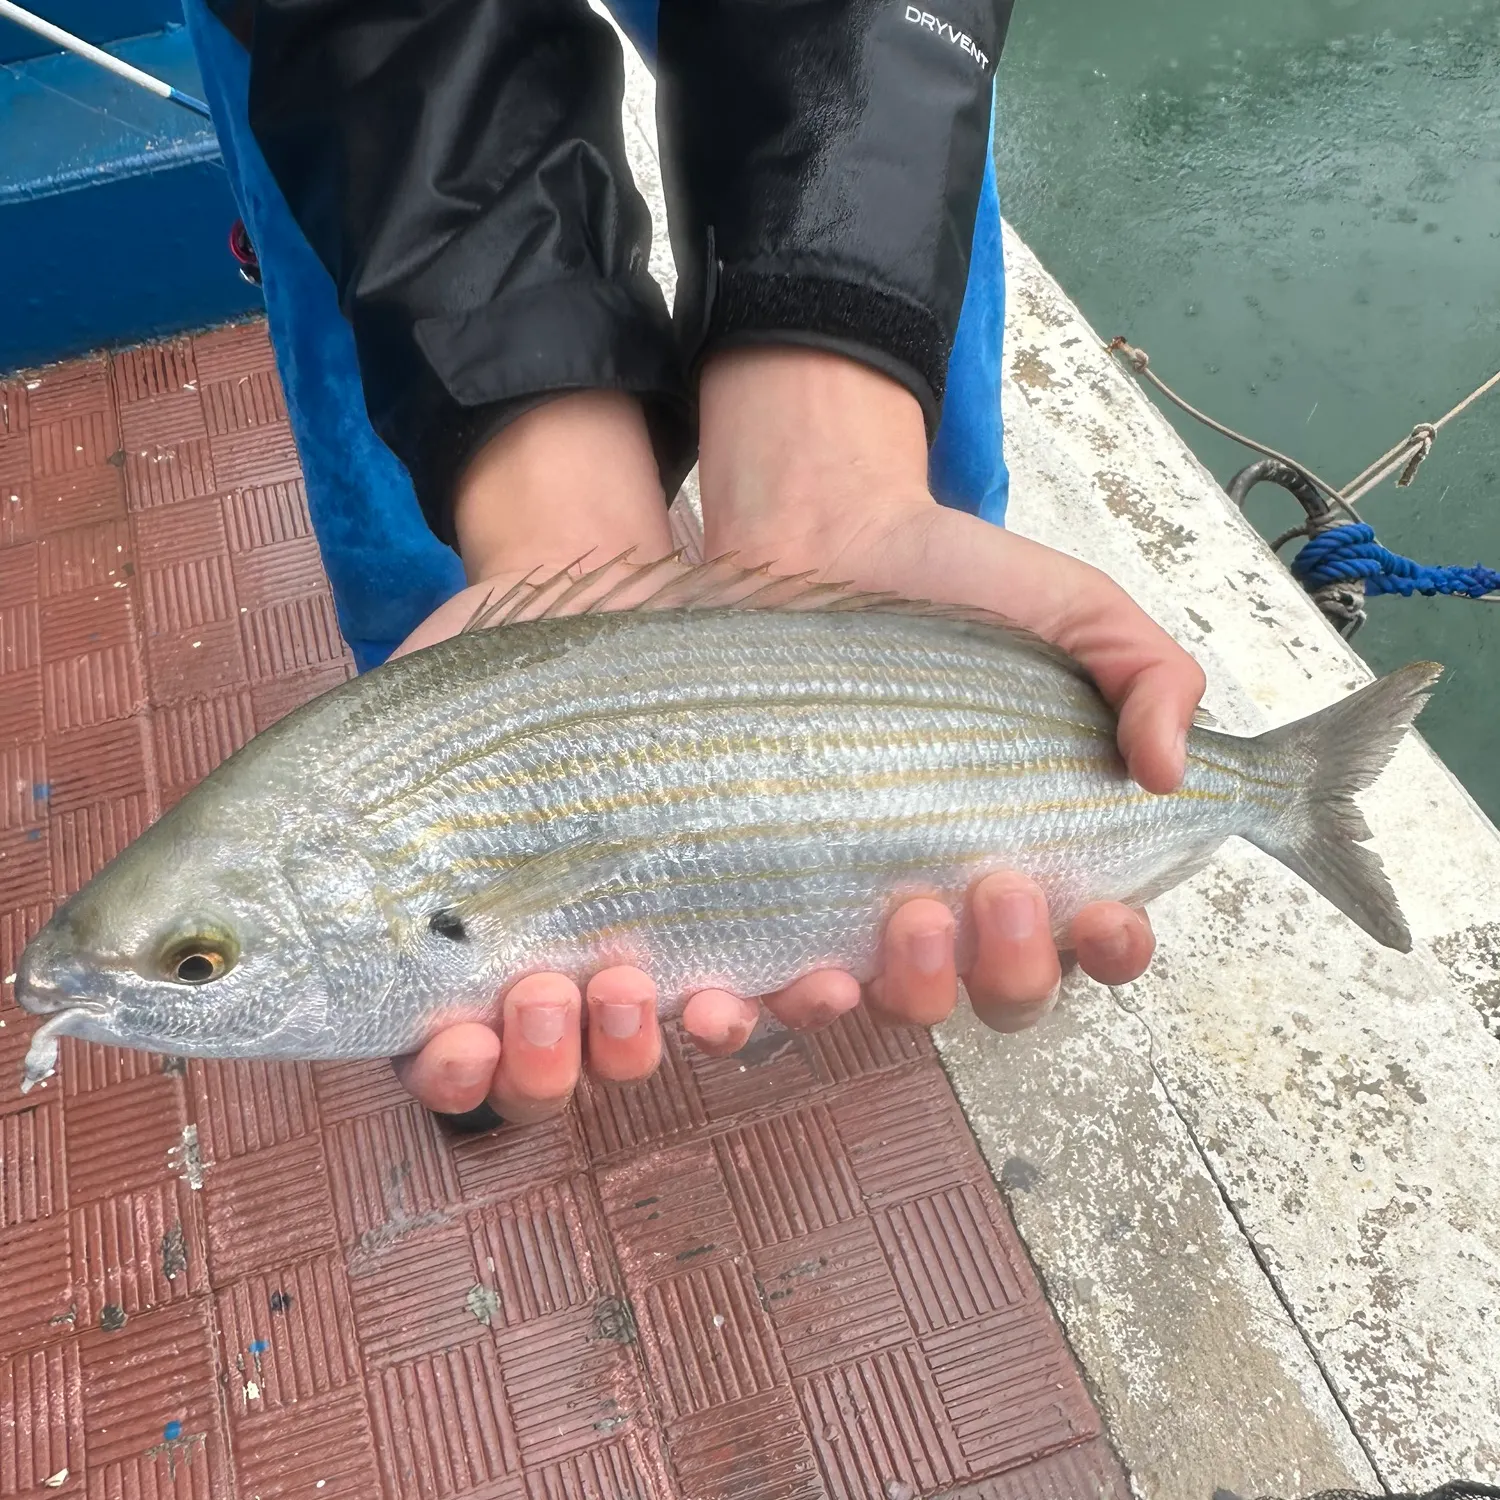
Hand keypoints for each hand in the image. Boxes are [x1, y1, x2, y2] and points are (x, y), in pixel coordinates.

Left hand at [692, 345, 1206, 1034]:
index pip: (1095, 937)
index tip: (1106, 914)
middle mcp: (960, 887)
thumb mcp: (1080, 614)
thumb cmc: (960, 585)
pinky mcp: (780, 886)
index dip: (1111, 948)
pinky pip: (781, 980)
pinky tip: (791, 979)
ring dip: (919, 989)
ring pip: (903, 1002)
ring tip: (911, 914)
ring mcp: (868, 894)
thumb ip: (1151, 678)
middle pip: (1005, 992)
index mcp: (1041, 840)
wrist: (827, 538)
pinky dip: (783, 1005)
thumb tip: (1171, 774)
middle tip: (997, 883)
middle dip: (1016, 966)